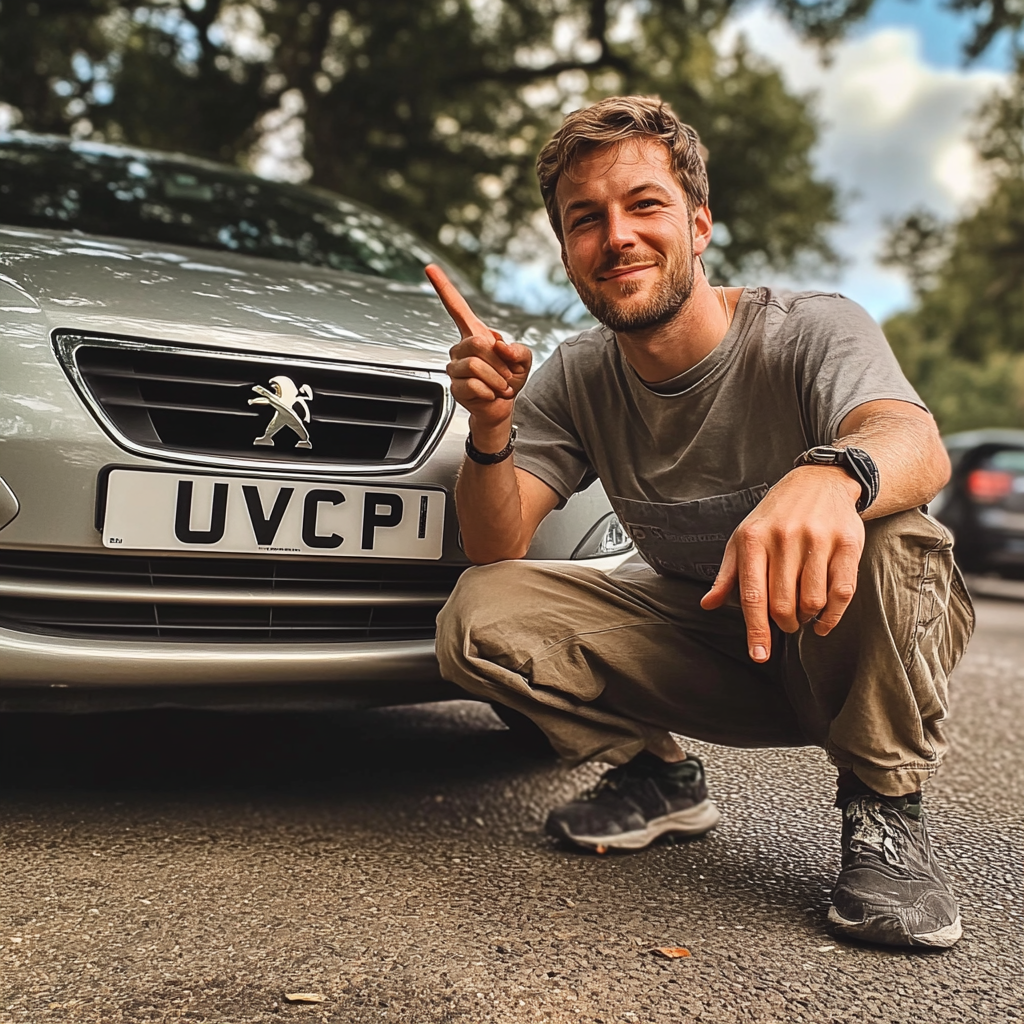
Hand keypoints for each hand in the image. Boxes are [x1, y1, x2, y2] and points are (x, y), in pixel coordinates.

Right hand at [425, 264, 531, 441]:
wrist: (501, 407)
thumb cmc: (509, 379)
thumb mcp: (523, 360)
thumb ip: (518, 349)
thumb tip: (499, 346)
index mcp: (475, 334)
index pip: (456, 307)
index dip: (443, 287)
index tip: (429, 268)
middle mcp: (460, 348)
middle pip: (477, 343)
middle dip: (499, 362)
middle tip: (506, 375)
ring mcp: (455, 367)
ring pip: (475, 366)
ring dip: (496, 379)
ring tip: (499, 386)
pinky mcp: (454, 386)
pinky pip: (473, 385)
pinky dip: (490, 392)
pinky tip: (489, 394)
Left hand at [700, 467, 865, 662]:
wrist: (819, 482)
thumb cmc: (774, 517)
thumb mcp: (743, 539)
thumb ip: (728, 575)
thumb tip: (708, 605)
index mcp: (753, 540)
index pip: (753, 595)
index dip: (756, 630)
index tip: (759, 655)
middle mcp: (784, 538)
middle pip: (783, 604)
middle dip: (783, 624)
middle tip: (785, 622)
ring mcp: (817, 540)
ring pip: (812, 601)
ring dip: (806, 618)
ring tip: (802, 612)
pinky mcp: (847, 544)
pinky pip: (842, 592)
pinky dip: (832, 616)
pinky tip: (823, 621)